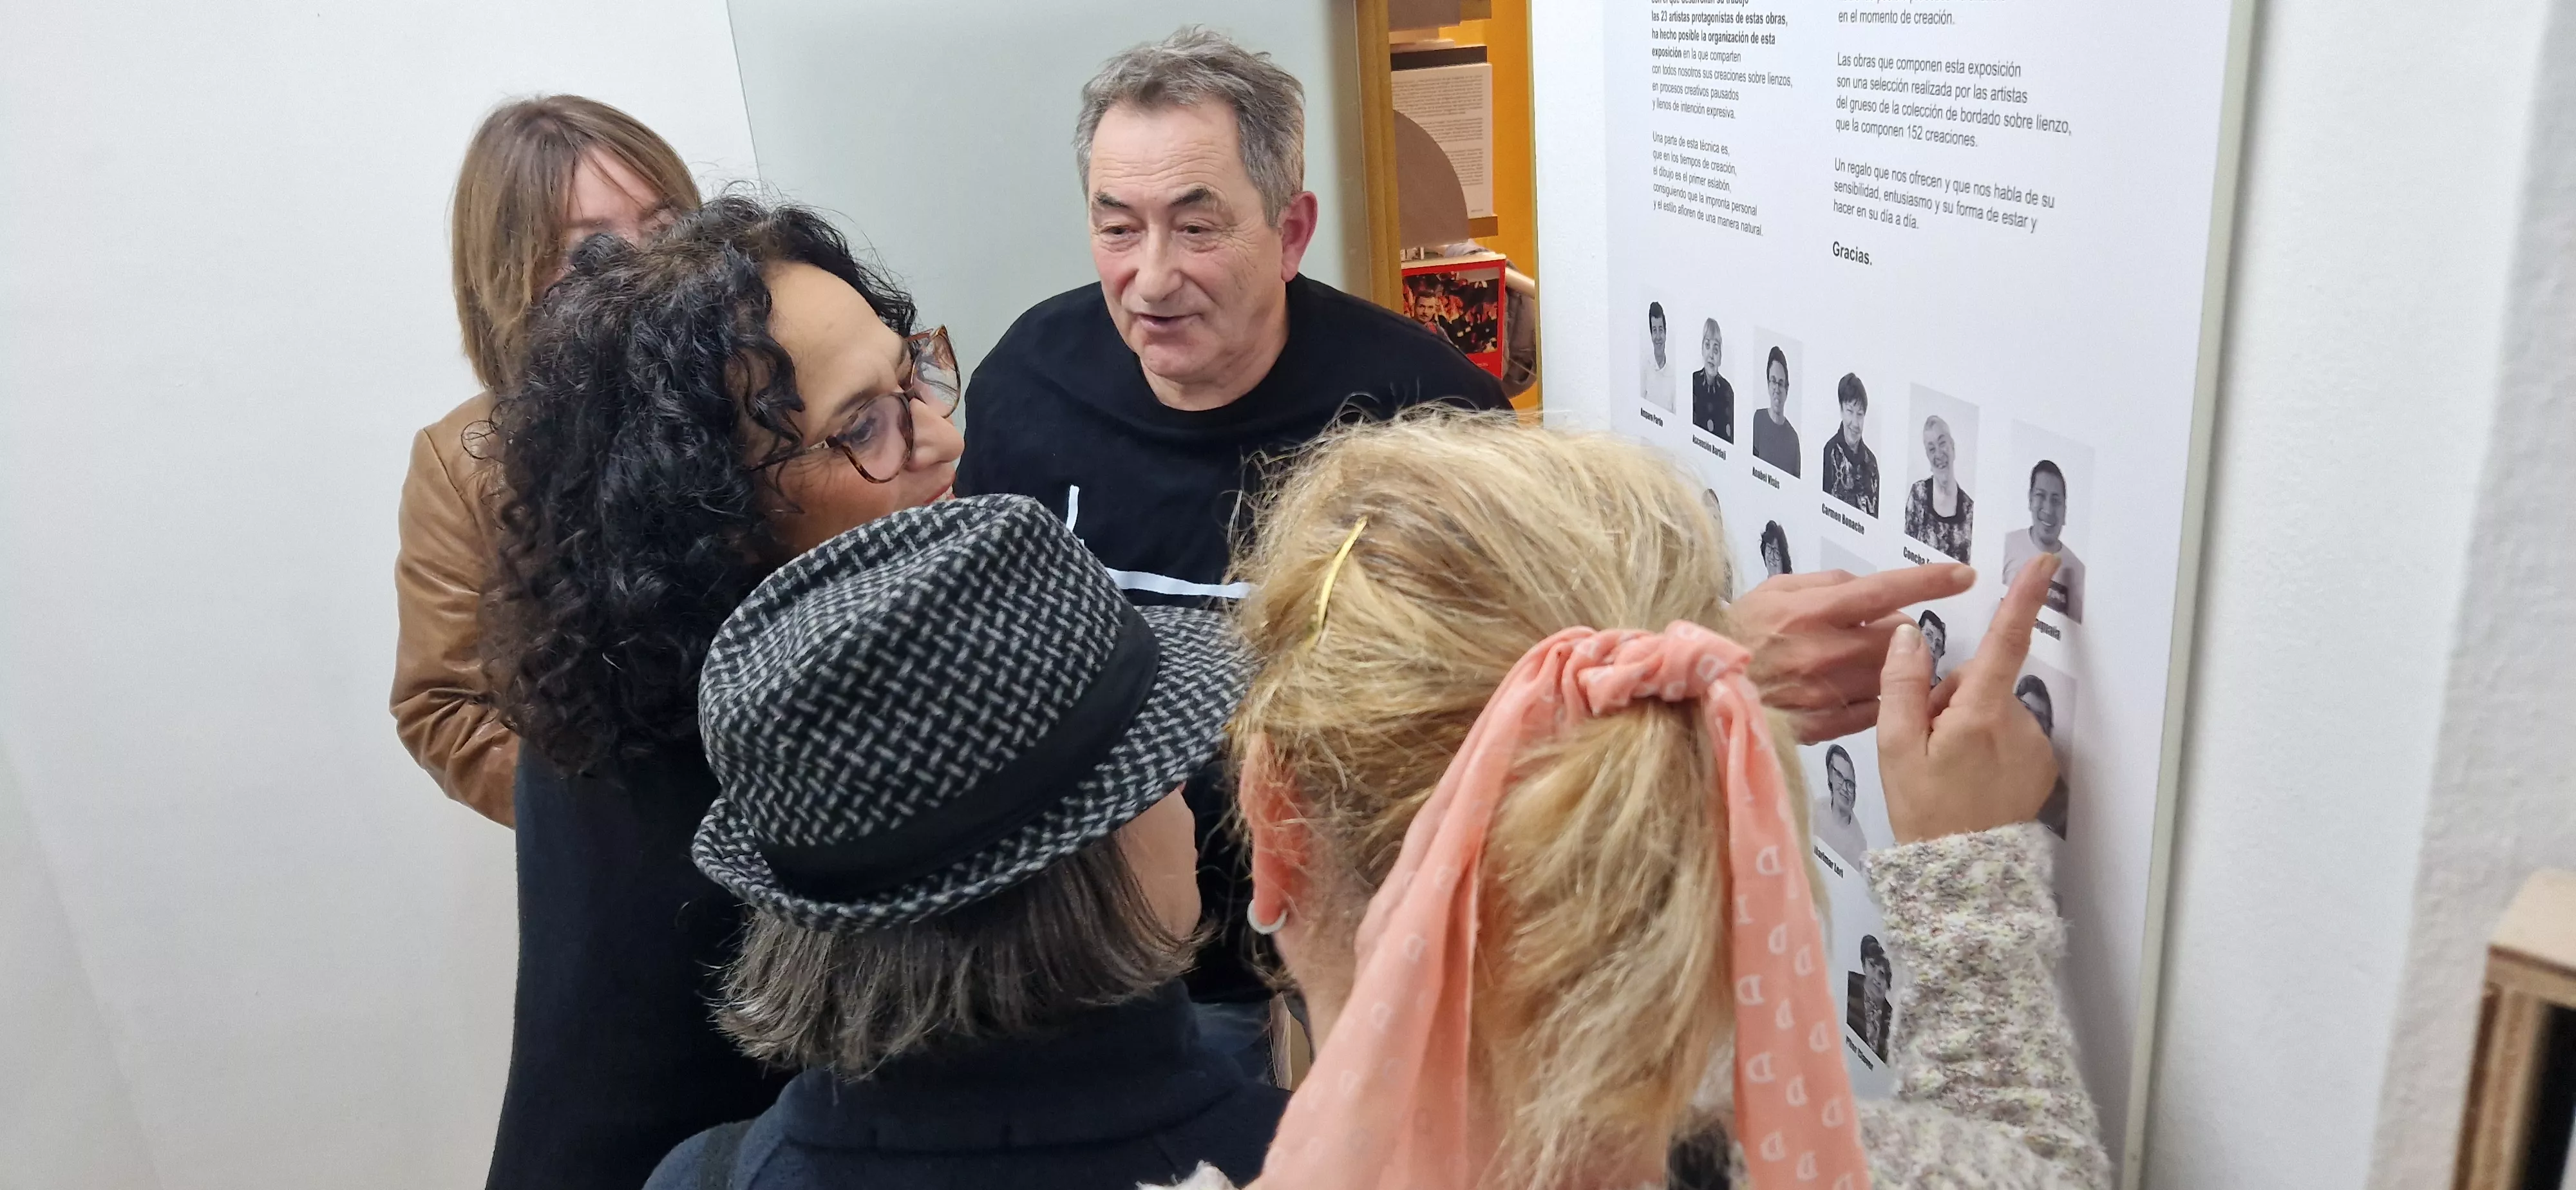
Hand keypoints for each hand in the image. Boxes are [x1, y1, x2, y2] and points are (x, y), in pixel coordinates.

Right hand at [1730, 564, 1974, 741]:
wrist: (1697, 687)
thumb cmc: (1739, 630)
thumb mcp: (1776, 589)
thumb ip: (1827, 583)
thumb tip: (1873, 589)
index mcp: (1813, 611)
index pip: (1886, 591)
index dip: (1930, 582)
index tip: (1965, 575)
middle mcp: (1824, 652)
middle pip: (1896, 639)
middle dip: (1900, 631)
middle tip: (1880, 629)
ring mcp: (1825, 693)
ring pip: (1888, 677)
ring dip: (1890, 668)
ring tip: (1863, 661)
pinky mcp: (1821, 726)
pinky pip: (1871, 712)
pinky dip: (1875, 699)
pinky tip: (1856, 690)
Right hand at [1876, 555, 2061, 843]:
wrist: (1964, 875)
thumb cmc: (1925, 812)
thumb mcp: (1896, 749)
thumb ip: (1902, 686)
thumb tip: (1909, 636)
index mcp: (1980, 714)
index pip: (2005, 642)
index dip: (2024, 597)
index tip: (2045, 562)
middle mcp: (2017, 724)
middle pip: (1980, 681)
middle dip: (1952, 699)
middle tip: (1926, 745)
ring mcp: (2033, 746)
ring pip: (1991, 710)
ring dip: (1968, 725)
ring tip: (1946, 768)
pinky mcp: (2041, 765)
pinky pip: (2008, 735)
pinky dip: (1986, 746)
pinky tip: (1969, 777)